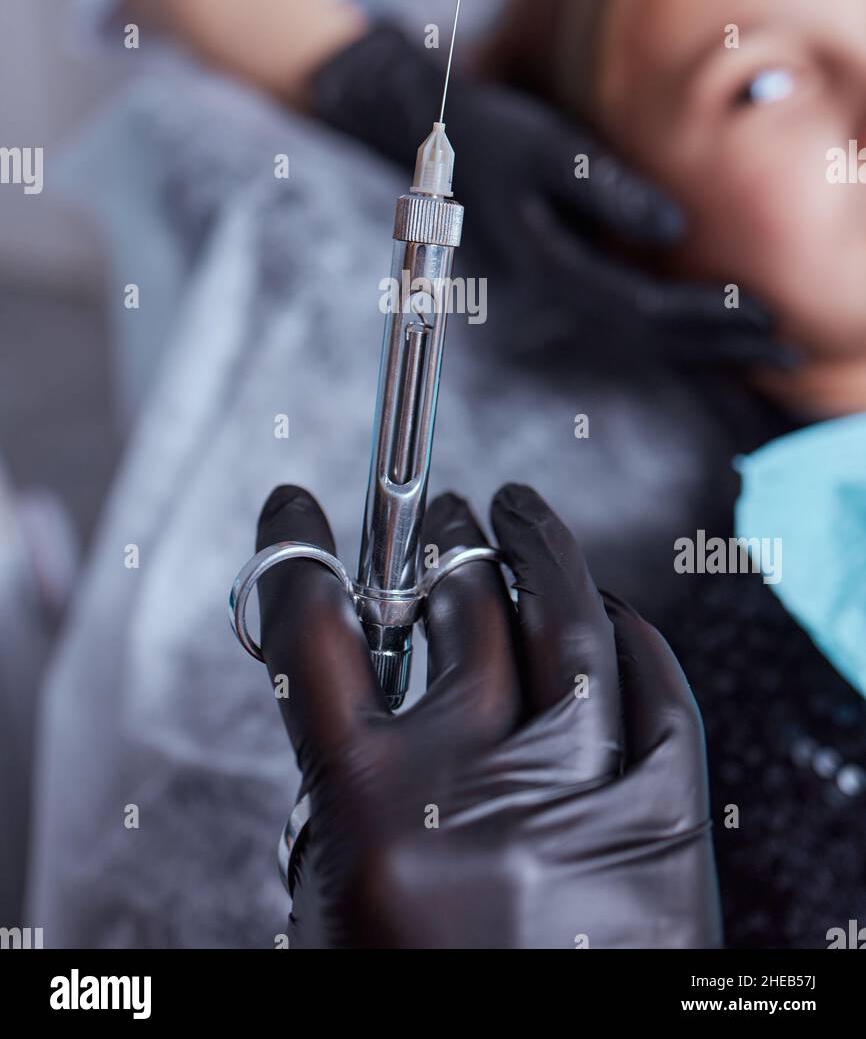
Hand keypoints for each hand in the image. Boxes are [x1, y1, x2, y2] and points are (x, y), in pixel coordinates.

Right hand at [255, 482, 722, 948]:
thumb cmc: (416, 1003)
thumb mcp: (338, 901)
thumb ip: (349, 785)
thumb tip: (376, 677)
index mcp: (368, 815)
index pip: (313, 632)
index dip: (297, 552)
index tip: (297, 517)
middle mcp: (475, 788)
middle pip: (453, 605)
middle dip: (439, 542)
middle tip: (443, 519)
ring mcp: (583, 797)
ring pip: (567, 619)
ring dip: (538, 550)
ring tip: (520, 517)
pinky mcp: (669, 823)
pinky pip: (656, 690)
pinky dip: (631, 639)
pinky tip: (612, 618)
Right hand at [310, 22, 793, 368]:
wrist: (432, 138)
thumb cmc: (490, 133)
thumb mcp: (546, 145)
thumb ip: (607, 188)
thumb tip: (677, 227)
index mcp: (546, 265)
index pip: (639, 305)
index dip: (702, 315)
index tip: (761, 312)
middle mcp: (553, 290)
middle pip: (647, 336)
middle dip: (718, 345)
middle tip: (787, 353)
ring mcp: (558, 289)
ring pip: (640, 335)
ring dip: (703, 346)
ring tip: (766, 351)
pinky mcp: (567, 276)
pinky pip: (629, 317)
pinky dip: (676, 328)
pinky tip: (712, 330)